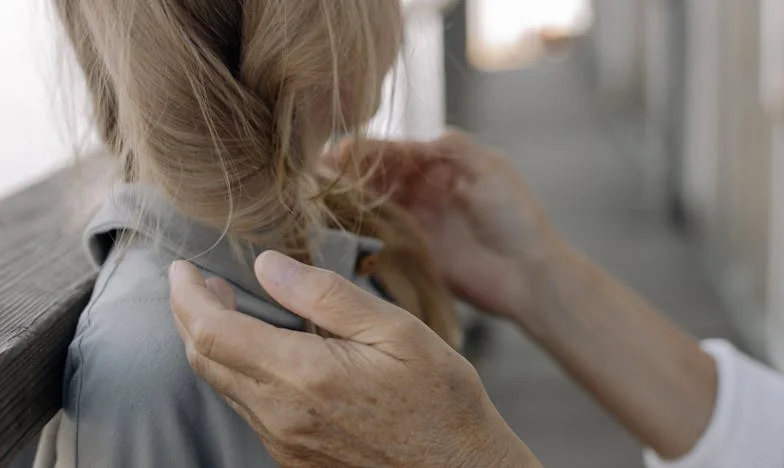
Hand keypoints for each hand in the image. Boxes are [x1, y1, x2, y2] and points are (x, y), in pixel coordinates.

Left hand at [169, 251, 539, 467]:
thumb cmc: (438, 398)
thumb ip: (324, 295)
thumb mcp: (393, 330)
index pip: (213, 331)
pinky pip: (247, 407)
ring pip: (222, 385)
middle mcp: (281, 415)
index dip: (188, 296)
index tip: (183, 268)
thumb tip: (266, 265)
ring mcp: (284, 441)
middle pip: (205, 359)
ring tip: (223, 306)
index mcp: (304, 375)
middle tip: (196, 282)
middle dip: (189, 314)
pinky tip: (257, 348)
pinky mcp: (293, 456)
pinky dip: (235, 369)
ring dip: (210, 342)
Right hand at [327, 131, 558, 321]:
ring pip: (372, 204)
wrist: (529, 275)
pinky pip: (378, 236)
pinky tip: (333, 228)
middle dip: (346, 173)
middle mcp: (423, 190)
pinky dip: (356, 230)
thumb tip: (413, 138)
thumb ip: (453, 147)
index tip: (335, 153)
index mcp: (440, 165)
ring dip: (346, 200)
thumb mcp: (491, 169)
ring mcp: (415, 221)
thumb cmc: (516, 217)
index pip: (394, 151)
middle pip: (376, 175)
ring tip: (315, 198)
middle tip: (312, 175)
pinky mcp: (411, 252)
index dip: (364, 150)